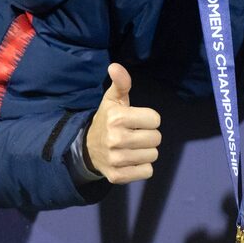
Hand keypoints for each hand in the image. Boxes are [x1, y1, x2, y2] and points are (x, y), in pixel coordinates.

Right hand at [85, 63, 161, 183]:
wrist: (88, 149)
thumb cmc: (107, 120)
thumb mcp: (113, 100)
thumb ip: (120, 83)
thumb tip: (115, 66)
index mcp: (117, 118)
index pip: (155, 119)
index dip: (149, 119)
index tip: (137, 120)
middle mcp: (116, 139)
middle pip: (156, 138)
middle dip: (149, 135)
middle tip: (135, 134)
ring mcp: (116, 159)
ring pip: (153, 155)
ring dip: (146, 151)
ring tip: (133, 147)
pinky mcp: (118, 176)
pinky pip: (147, 171)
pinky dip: (142, 167)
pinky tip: (130, 160)